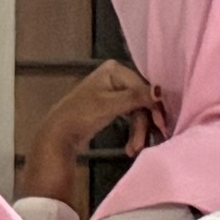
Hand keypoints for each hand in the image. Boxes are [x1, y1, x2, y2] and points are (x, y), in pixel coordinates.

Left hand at [15, 60, 157, 211]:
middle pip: (141, 100)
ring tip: (135, 149)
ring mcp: (114, 92)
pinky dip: (132, 132)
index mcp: (114, 70)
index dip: (153, 107)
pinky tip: (131, 147)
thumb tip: (161, 91)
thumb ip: (136, 97)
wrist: (58, 135)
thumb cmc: (80, 115)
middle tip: (147, 143)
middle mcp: (115, 77)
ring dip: (138, 132)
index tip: (161, 126)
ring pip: (137, 111)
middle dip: (144, 124)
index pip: (143, 87)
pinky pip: (130, 117)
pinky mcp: (112, 106)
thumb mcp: (109, 105)